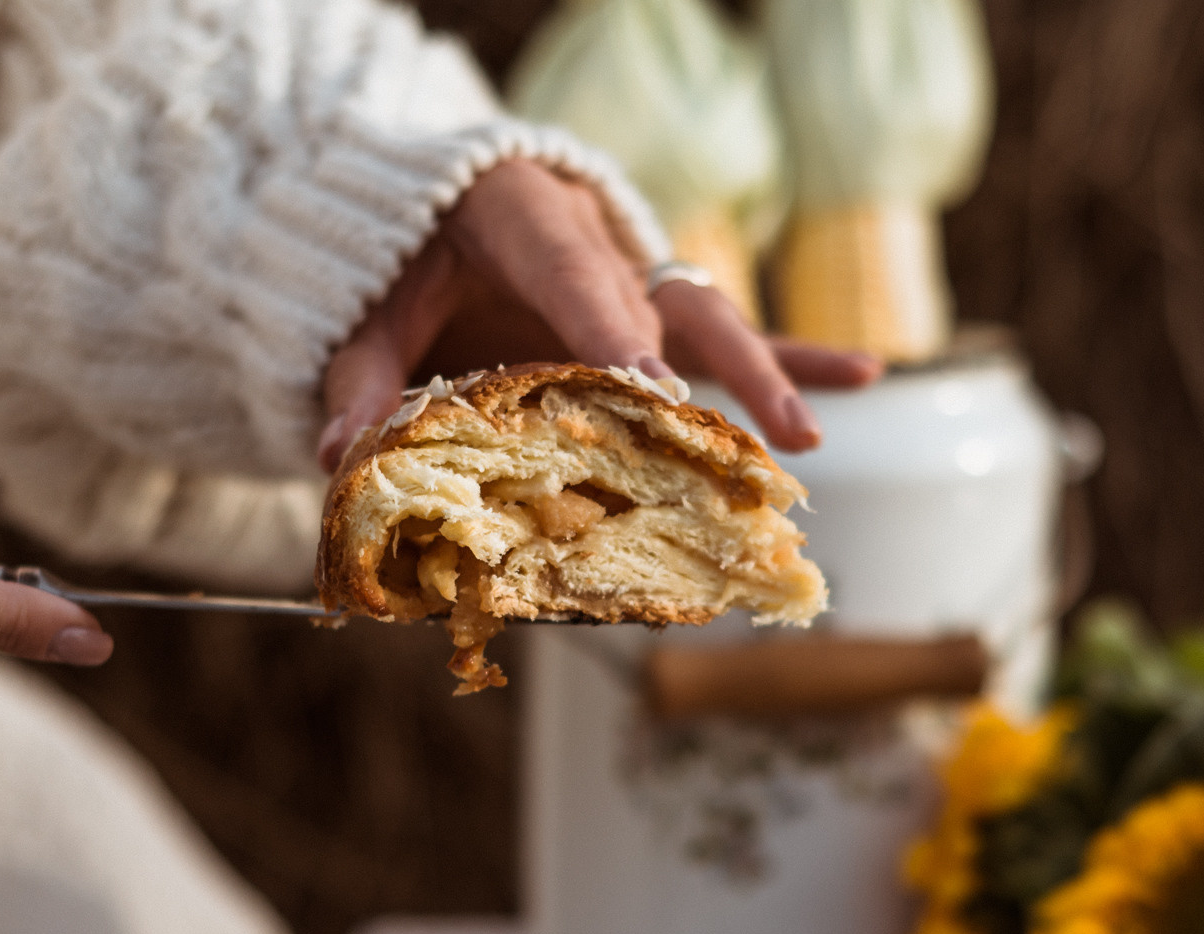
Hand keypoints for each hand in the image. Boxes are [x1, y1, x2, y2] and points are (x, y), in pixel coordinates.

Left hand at [318, 159, 882, 471]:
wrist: (420, 206)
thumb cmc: (395, 258)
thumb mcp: (361, 309)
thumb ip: (355, 375)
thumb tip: (337, 457)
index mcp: (518, 210)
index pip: (571, 272)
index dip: (612, 334)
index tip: (651, 392)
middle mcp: (593, 233)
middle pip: (662, 304)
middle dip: (711, 375)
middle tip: (757, 435)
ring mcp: (630, 268)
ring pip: (707, 318)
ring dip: (762, 376)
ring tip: (808, 437)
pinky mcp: (649, 304)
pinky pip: (725, 331)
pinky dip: (792, 354)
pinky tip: (866, 377)